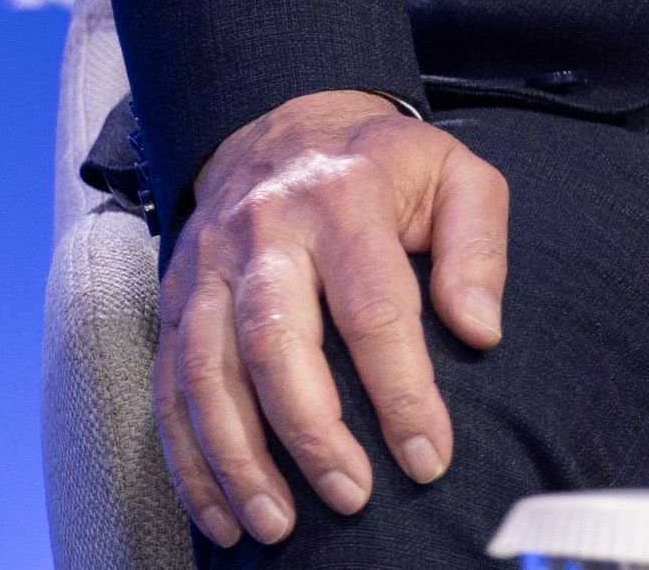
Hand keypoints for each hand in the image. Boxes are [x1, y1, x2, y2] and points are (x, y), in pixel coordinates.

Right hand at [155, 89, 511, 548]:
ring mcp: (209, 265)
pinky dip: (188, 458)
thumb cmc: (384, 167)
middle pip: (275, 341)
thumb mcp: (455, 175)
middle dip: (311, 433)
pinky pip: (169, 385)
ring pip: (208, 371)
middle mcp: (265, 230)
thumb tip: (479, 331)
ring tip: (275, 525)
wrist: (284, 122)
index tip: (429, 457)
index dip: (401, 392)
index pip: (372, 307)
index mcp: (344, 200)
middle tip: (351, 497)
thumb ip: (478, 247)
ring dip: (237, 459)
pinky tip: (219, 512)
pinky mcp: (176, 297)